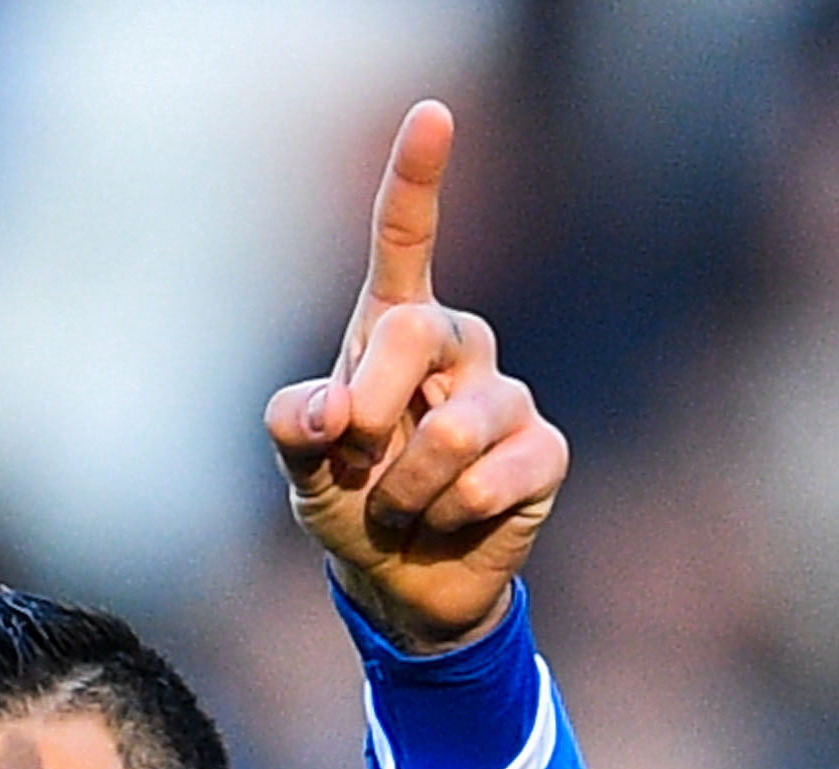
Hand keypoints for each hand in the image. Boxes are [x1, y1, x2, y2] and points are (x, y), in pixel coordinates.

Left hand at [267, 101, 567, 655]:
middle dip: (368, 407)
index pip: (406, 241)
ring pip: (449, 431)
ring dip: (403, 489)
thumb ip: (294, 425)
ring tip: (403, 508)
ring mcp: (506, 397)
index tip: (432, 115)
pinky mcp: (543, 452)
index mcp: (395, 328)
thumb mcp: (299, 466)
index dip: (417, 179)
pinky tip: (449, 521)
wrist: (401, 582)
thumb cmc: (349, 501)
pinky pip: (488, 478)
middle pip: (416, 332)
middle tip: (354, 456)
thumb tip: (335, 411)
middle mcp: (459, 348)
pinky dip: (449, 514)